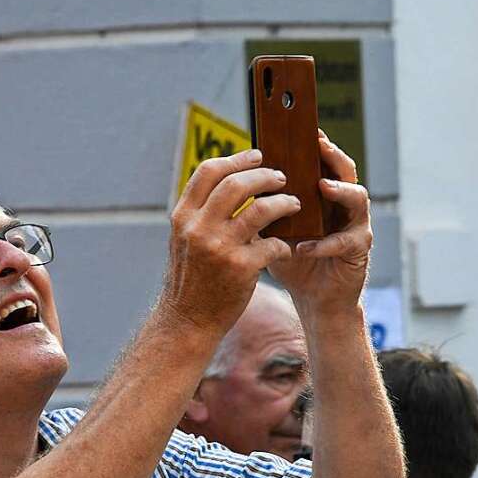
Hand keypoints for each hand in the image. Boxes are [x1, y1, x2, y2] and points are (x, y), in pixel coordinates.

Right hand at [160, 149, 300, 336]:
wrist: (187, 322)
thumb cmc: (191, 280)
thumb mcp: (184, 241)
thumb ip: (201, 213)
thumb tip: (230, 181)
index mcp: (182, 217)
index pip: (209, 171)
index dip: (237, 158)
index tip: (257, 155)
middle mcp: (198, 228)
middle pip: (237, 184)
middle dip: (265, 176)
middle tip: (282, 177)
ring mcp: (219, 248)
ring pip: (261, 209)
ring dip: (283, 202)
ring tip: (294, 204)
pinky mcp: (240, 268)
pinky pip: (272, 244)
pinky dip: (284, 243)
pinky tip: (287, 247)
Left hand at [268, 132, 372, 312]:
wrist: (314, 300)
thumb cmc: (294, 261)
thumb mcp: (272, 231)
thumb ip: (262, 209)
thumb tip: (236, 184)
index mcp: (325, 196)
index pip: (323, 163)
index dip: (316, 145)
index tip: (302, 130)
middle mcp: (344, 205)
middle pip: (345, 171)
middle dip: (333, 156)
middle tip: (319, 144)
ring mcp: (355, 226)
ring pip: (358, 198)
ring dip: (340, 191)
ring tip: (322, 186)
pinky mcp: (358, 251)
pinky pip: (343, 242)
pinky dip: (322, 244)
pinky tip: (302, 247)